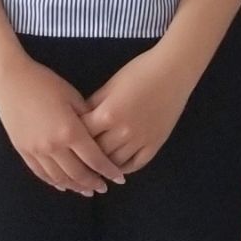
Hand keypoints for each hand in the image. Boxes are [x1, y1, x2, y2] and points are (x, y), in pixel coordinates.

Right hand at [0, 53, 125, 194]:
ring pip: (59, 178)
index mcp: (70, 131)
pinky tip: (62, 185)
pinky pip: (41, 173)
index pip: (95, 159)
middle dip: (93, 183)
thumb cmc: (45, 82)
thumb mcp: (72, 96)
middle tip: (103, 188)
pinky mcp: (23, 151)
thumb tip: (99, 134)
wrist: (10, 79)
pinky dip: (54, 182)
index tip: (119, 179)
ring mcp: (36, 151)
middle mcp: (54, 146)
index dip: (109, 171)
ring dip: (75, 186)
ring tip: (86, 190)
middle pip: (78, 173)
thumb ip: (87, 117)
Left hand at [83, 45, 197, 177]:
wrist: (173, 71)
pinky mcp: (155, 145)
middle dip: (85, 155)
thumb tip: (79, 120)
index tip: (67, 140)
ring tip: (94, 166)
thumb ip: (93, 104)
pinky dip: (123, 169)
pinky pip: (136, 165)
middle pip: (96, 152)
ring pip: (114, 163)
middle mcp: (122, 132)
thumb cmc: (139, 72)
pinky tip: (116, 168)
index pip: (82, 134)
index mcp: (108, 114)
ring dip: (102, 166)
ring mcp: (140, 141)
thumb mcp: (110, 85)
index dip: (72, 137)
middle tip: (77, 157)